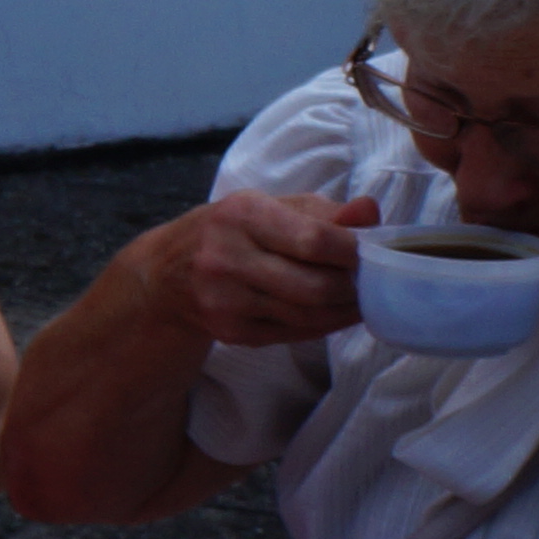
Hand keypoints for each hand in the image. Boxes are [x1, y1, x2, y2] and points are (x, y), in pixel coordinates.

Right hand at [144, 189, 378, 349]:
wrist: (166, 274)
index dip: (354, 250)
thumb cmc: (232, 231)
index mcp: (241, 215)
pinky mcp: (230, 331)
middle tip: (371, 280)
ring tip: (360, 297)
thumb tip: (371, 212)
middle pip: (316, 286)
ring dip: (345, 310)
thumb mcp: (270, 206)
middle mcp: (226, 258)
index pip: (314, 240)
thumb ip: (325, 211)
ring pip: (309, 315)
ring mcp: (225, 300)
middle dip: (354, 286)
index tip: (371, 251)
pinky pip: (295, 332)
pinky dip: (324, 325)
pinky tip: (333, 312)